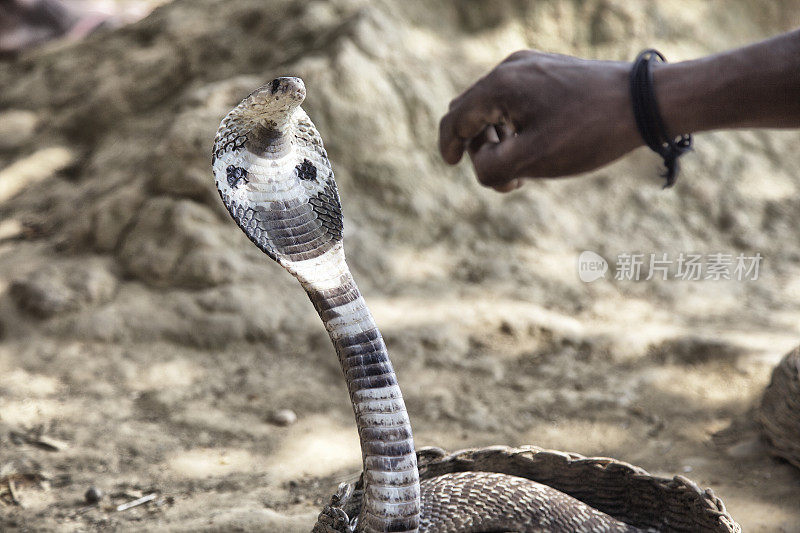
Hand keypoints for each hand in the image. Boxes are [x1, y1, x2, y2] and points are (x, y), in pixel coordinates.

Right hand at [439, 51, 642, 190]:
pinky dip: (515, 126)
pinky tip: (539, 145)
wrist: (645, 103)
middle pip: (471, 111)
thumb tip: (479, 162)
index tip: (451, 165)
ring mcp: (531, 66)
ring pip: (494, 108)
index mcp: (500, 86)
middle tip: (507, 176)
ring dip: (498, 140)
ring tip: (526, 167)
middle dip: (478, 147)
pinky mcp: (549, 71)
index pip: (455, 118)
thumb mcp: (533, 160)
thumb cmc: (589, 132)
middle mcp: (511, 68)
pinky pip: (515, 100)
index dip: (449, 146)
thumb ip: (491, 168)